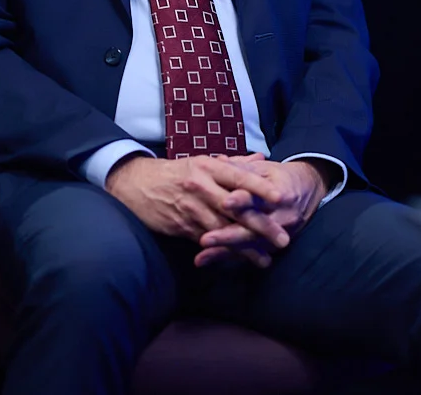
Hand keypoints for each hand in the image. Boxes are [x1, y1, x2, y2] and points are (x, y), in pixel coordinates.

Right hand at [104, 153, 291, 266]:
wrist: (137, 184)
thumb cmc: (177, 173)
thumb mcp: (203, 162)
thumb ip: (234, 164)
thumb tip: (261, 160)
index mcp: (209, 167)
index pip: (239, 177)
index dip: (261, 188)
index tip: (282, 198)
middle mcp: (201, 186)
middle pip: (236, 208)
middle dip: (261, 225)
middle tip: (283, 239)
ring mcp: (191, 208)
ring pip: (223, 229)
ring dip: (245, 247)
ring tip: (265, 259)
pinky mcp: (181, 226)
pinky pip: (207, 241)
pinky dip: (224, 252)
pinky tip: (239, 261)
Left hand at [193, 159, 330, 267]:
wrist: (309, 191)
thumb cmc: (280, 177)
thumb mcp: (265, 168)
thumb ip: (241, 167)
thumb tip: (217, 161)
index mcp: (280, 192)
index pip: (258, 197)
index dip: (241, 200)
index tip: (225, 202)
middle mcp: (282, 216)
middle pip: (253, 228)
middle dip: (228, 235)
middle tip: (205, 239)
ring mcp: (279, 234)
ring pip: (250, 245)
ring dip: (224, 251)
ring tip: (202, 256)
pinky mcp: (273, 245)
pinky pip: (249, 254)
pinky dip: (227, 258)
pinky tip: (207, 261)